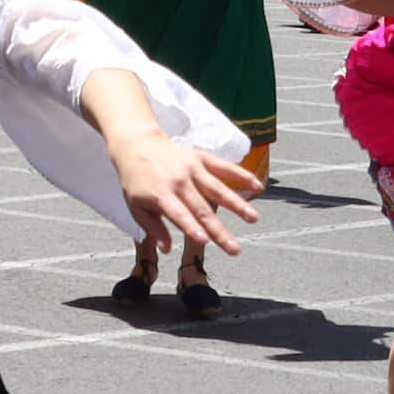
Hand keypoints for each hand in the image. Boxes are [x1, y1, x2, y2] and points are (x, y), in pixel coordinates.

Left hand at [112, 130, 259, 256]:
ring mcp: (192, 168)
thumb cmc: (136, 180)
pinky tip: (257, 186)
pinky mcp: (201, 158)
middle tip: (235, 249)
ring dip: (237, 204)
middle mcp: (179, 181)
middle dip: (219, 230)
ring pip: (218, 189)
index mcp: (160, 195)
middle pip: (202, 209)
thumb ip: (153, 228)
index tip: (204, 242)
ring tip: (253, 218)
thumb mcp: (135, 206)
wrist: (137, 144)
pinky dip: (242, 175)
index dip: (191, 228)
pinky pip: (224, 167)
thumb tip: (167, 249)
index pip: (179, 215)